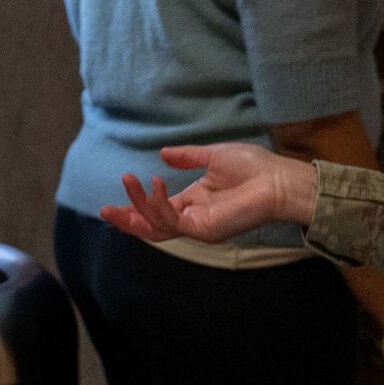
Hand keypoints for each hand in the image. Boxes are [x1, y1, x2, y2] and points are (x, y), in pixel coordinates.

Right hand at [99, 143, 311, 243]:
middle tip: (104, 211)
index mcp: (194, 202)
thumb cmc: (254, 168)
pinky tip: (155, 183)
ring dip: (138, 206)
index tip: (117, 194)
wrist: (279, 180)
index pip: (159, 210)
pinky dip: (158, 204)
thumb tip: (162, 154)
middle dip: (127, 220)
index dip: (137, 204)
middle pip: (152, 227)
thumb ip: (187, 157)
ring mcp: (198, 227)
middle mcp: (193, 218)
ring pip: (157, 226)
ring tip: (129, 180)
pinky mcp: (204, 230)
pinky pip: (172, 222)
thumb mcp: (213, 156)